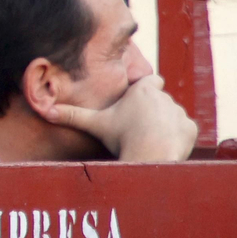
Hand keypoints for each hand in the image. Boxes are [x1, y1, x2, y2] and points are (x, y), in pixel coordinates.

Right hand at [48, 75, 197, 161]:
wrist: (149, 156)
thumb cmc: (121, 137)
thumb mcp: (95, 124)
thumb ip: (72, 115)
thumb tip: (46, 110)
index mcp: (143, 90)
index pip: (150, 80)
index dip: (145, 91)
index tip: (137, 105)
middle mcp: (164, 97)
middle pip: (160, 101)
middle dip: (153, 112)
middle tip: (138, 129)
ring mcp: (179, 112)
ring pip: (172, 117)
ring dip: (164, 126)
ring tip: (149, 141)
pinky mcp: (190, 129)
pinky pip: (183, 131)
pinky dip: (176, 139)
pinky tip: (163, 147)